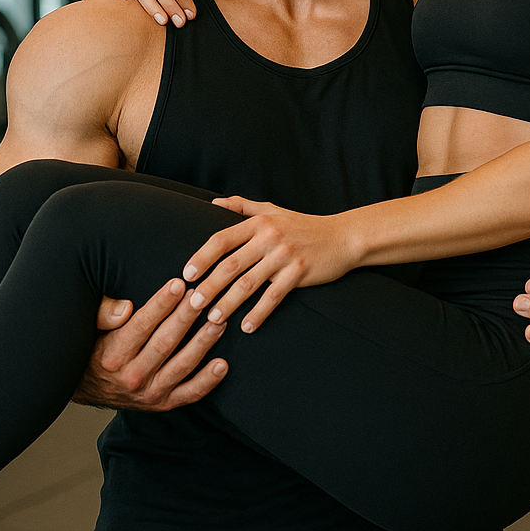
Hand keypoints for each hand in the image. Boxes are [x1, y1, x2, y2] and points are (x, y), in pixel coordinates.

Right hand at [72, 278, 229, 410]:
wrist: (90, 390)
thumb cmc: (95, 349)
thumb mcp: (89, 328)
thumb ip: (104, 314)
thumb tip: (125, 307)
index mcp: (113, 354)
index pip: (141, 325)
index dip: (161, 304)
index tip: (178, 284)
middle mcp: (132, 376)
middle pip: (164, 343)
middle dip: (186, 318)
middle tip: (202, 296)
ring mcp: (149, 393)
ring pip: (181, 366)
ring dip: (202, 343)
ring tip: (219, 322)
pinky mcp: (163, 404)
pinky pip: (189, 394)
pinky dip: (207, 381)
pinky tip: (222, 364)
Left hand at [185, 198, 358, 333]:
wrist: (343, 236)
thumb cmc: (303, 224)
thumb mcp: (272, 210)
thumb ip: (242, 207)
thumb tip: (213, 203)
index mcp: (259, 223)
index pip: (222, 240)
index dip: (202, 257)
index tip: (187, 274)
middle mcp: (269, 238)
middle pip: (230, 265)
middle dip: (208, 286)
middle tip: (191, 304)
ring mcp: (285, 256)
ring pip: (249, 284)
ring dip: (228, 304)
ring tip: (213, 319)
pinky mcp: (299, 273)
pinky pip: (274, 297)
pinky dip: (259, 313)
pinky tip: (246, 327)